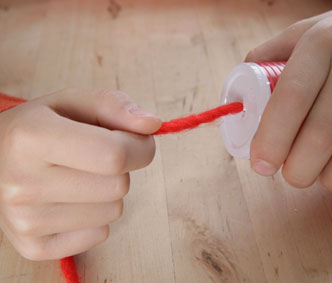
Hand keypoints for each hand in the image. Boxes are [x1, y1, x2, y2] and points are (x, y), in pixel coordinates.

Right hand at [0, 88, 160, 259]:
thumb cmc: (40, 128)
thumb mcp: (72, 102)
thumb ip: (114, 106)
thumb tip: (152, 125)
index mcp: (32, 139)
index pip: (113, 155)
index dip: (140, 147)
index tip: (137, 140)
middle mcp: (23, 184)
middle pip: (118, 186)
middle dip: (119, 169)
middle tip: (95, 157)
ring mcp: (25, 221)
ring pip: (112, 212)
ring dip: (107, 193)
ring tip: (78, 177)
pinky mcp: (34, 246)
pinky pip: (99, 234)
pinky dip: (95, 217)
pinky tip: (70, 200)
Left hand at [246, 0, 331, 191]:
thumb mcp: (309, 30)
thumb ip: (271, 56)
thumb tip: (240, 97)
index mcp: (323, 43)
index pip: (290, 100)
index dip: (271, 141)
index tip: (262, 164)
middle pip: (322, 135)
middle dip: (298, 171)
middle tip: (292, 176)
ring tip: (322, 178)